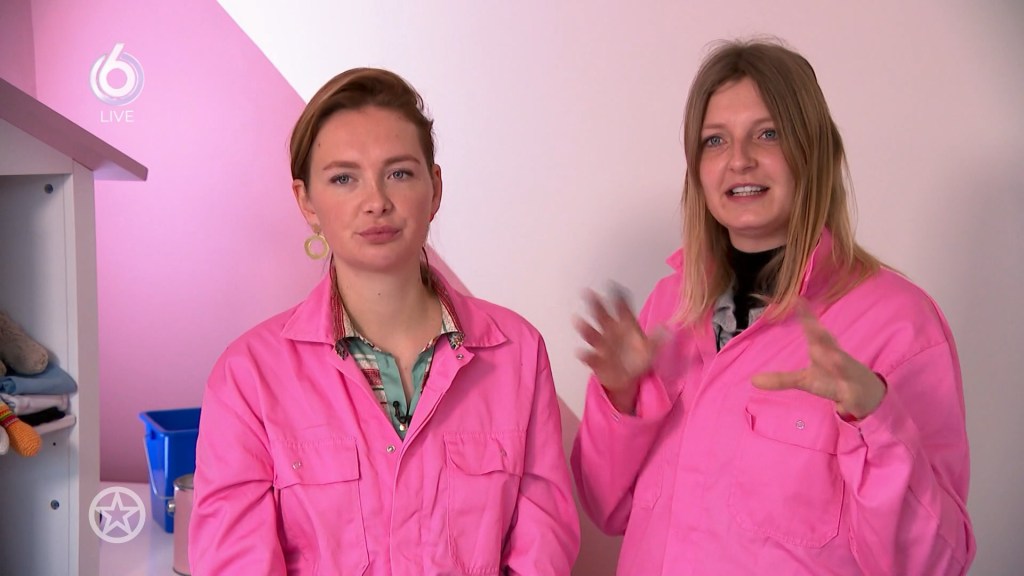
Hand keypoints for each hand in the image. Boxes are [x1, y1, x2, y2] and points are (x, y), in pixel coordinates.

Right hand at [574, 286, 658, 413]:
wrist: (628, 380)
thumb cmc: (638, 360)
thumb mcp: (651, 350)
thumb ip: (657, 339)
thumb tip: (669, 329)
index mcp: (625, 327)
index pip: (621, 309)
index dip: (618, 297)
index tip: (612, 285)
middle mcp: (611, 333)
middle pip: (602, 316)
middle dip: (595, 305)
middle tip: (587, 292)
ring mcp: (602, 346)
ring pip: (592, 335)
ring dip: (585, 328)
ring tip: (578, 320)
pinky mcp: (597, 361)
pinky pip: (590, 357)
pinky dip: (585, 354)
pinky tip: (580, 352)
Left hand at [751, 302, 885, 419]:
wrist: (864, 393)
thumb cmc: (831, 379)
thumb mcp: (804, 381)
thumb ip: (781, 379)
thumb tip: (752, 380)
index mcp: (823, 350)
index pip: (813, 331)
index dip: (806, 315)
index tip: (797, 299)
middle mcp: (836, 357)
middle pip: (827, 343)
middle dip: (820, 332)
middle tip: (811, 323)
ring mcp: (848, 373)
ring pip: (843, 364)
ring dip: (838, 360)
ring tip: (831, 355)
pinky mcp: (855, 391)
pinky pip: (853, 392)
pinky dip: (851, 392)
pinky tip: (847, 394)